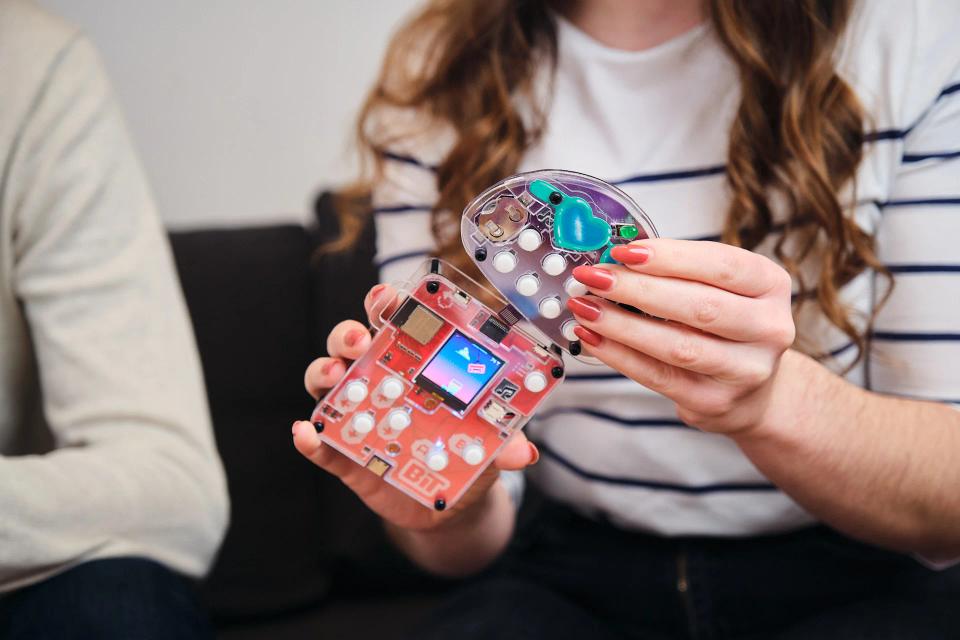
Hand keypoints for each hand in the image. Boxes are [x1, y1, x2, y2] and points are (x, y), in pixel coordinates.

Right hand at [293, 284, 538, 531]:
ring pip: (326, 381)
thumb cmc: (468, 454)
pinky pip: (319, 443)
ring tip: (334, 376)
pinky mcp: (343, 455)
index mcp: (413, 363)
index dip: (385, 302)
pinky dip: (308, 437)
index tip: (387, 297)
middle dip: (349, 333)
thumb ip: (504, 441)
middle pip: (351, 343)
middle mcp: (378, 380)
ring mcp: (356, 415)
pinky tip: (305, 432)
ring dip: (323, 372)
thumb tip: (524, 454)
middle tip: (360, 339)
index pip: (394, 322)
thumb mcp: (490, 444)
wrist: (450, 506)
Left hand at [567, 239, 795, 434]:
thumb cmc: (725, 325)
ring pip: (678, 346)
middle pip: (699, 306)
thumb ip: (677, 272)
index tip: (624, 251)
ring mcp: (745, 371)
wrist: (754, 390)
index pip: (722, 265)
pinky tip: (593, 338)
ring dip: (622, 324)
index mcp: (771, 286)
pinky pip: (659, 377)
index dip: (671, 257)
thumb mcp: (719, 288)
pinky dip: (620, 355)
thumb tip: (613, 260)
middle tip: (594, 277)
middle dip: (638, 289)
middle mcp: (768, 328)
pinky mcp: (715, 402)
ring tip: (585, 307)